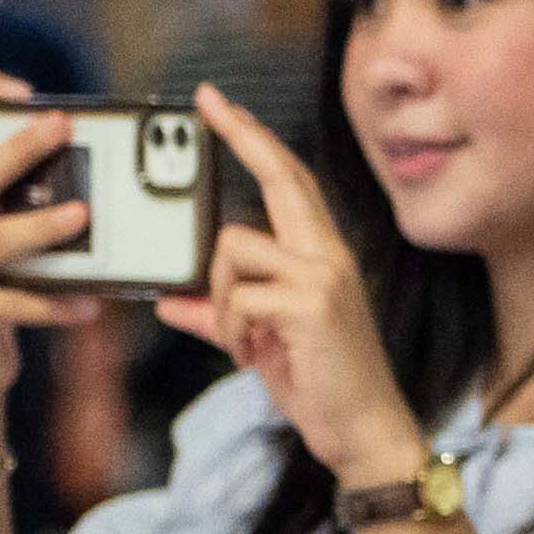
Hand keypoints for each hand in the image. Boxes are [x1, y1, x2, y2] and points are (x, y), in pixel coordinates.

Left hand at [190, 85, 429, 491]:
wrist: (365, 432)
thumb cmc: (322, 385)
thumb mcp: (262, 342)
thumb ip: (218, 316)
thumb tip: (168, 301)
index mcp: (322, 256)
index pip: (289, 181)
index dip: (255, 139)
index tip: (220, 106)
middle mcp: (329, 255)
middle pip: (281, 177)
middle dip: (241, 135)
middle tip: (206, 101)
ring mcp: (323, 277)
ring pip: (234, 248)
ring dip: (221, 298)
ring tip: (242, 340)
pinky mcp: (310, 305)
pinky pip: (238, 297)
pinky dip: (229, 330)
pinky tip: (250, 355)